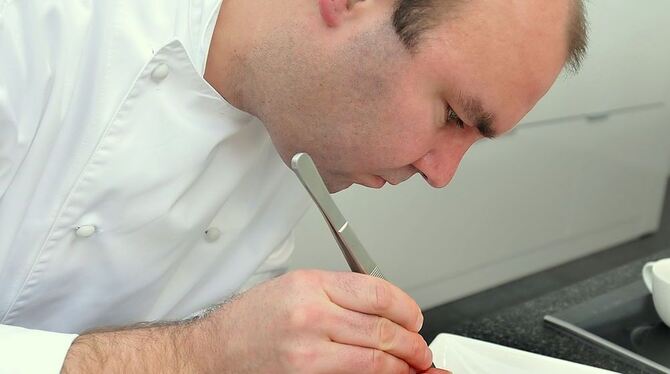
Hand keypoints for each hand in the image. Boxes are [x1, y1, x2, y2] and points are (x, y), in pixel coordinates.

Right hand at [196, 269, 450, 372]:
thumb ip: (339, 295)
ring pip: (376, 359)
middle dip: (412, 343)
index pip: (377, 293)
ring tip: (412, 366)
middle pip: (383, 328)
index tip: (415, 317)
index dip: (407, 307)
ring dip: (403, 366)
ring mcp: (308, 351)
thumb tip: (384, 311)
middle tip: (421, 349)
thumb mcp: (295, 288)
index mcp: (311, 285)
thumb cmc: (250, 321)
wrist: (214, 351)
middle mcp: (311, 315)